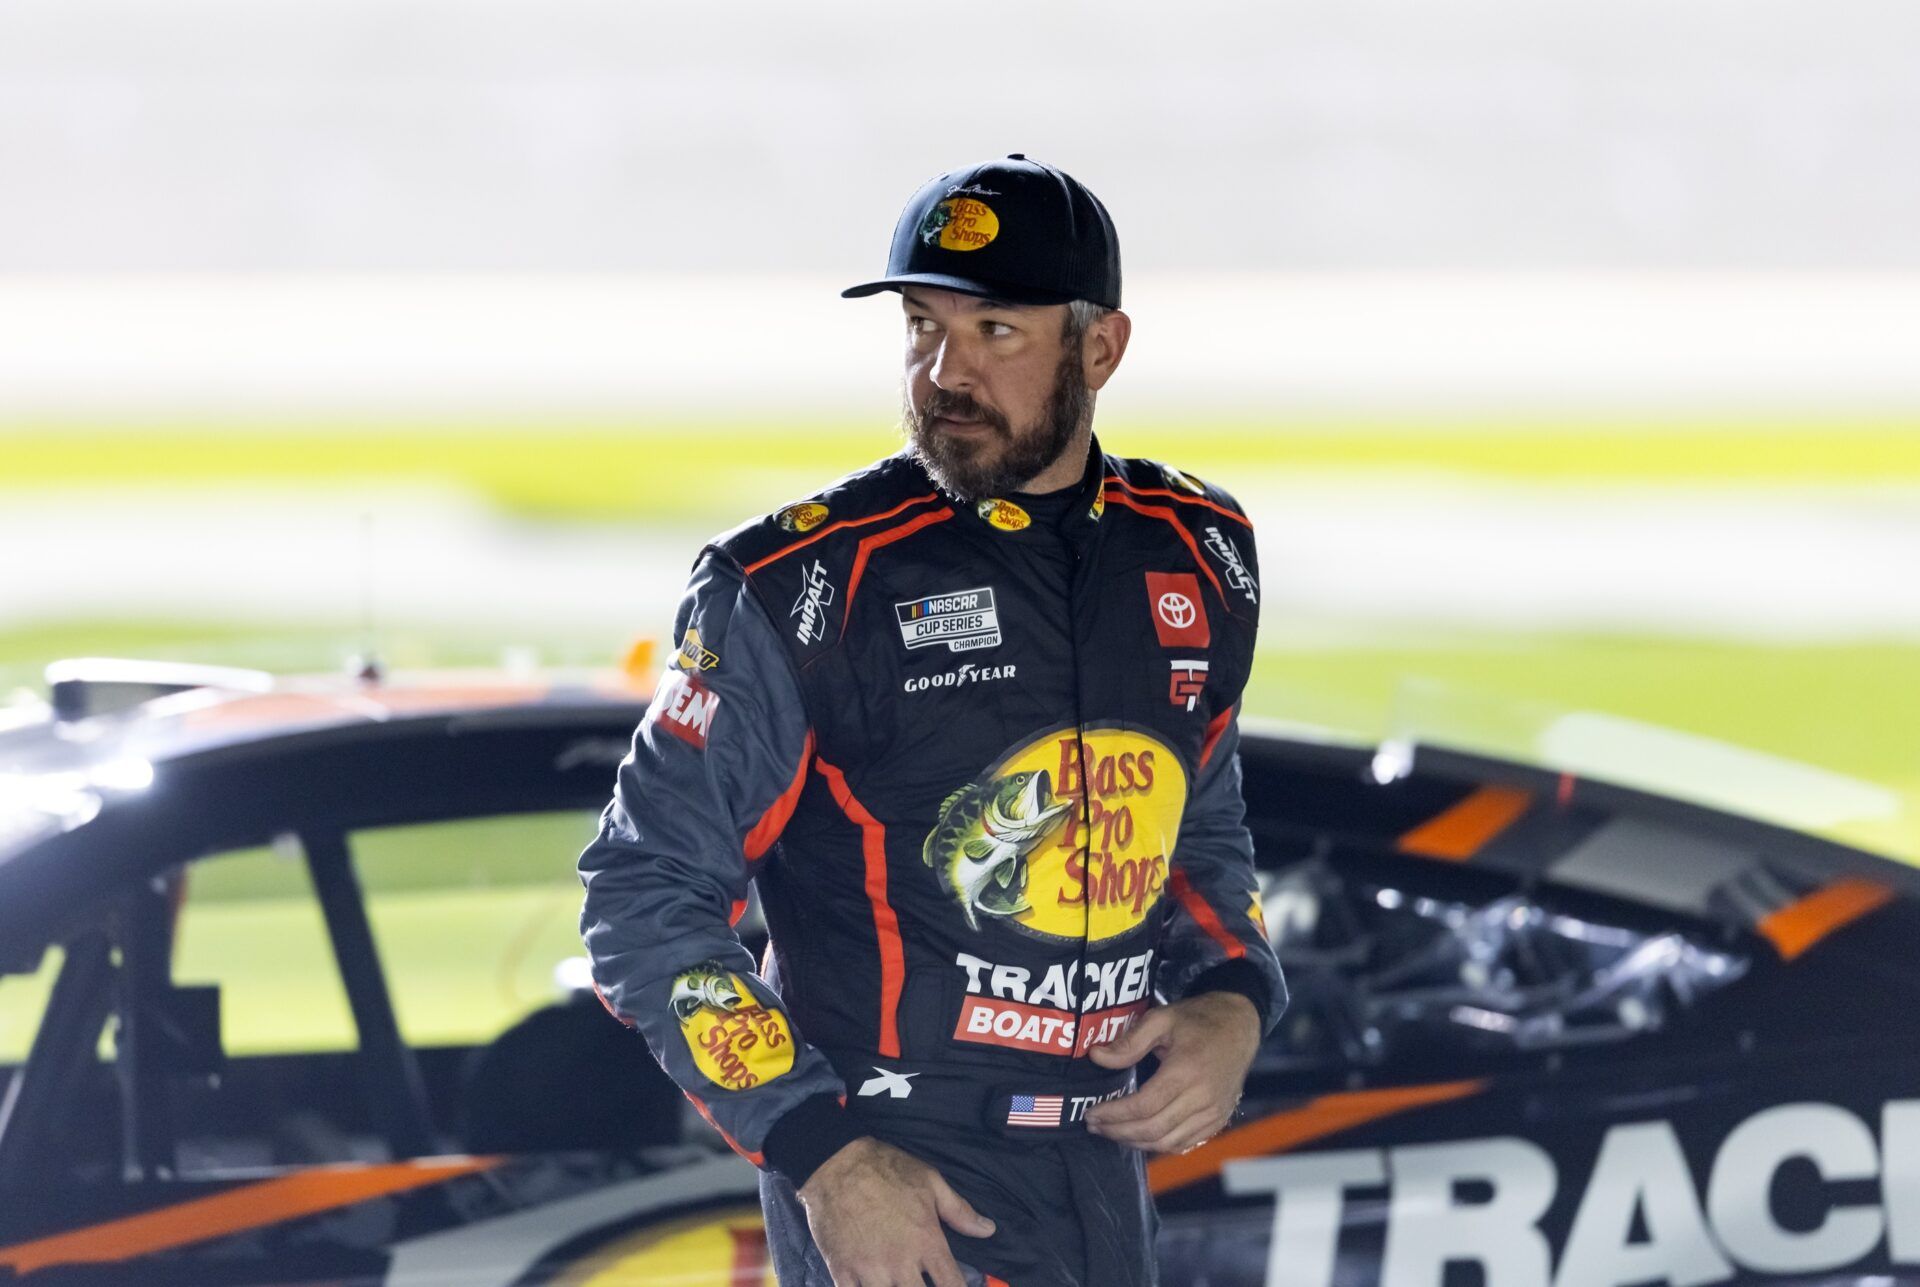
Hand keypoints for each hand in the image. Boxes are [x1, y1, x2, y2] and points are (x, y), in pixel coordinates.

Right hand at [796, 1136, 996, 1286]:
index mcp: (927, 1241)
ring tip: (897, 1283)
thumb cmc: (887, 1169)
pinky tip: (869, 1286)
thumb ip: (959, 1211)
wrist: (836, 1162)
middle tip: (920, 1284)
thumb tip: (988, 1229)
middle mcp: (901, 1261)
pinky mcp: (842, 1271)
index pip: (952, 1285)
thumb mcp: (930, 1182)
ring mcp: (870, 1269)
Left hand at [1083, 992, 1260, 1153]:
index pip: (1144, 1106)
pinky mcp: (1218, 1120)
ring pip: (1168, 1142)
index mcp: (1186, 1071)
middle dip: (1118, 1132)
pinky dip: (1158, 1145)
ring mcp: (1213, 1112)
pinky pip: (1184, 1143)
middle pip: (1154, 1129)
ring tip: (1111, 1132)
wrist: (1239, 1027)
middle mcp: (1203, 1098)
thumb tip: (1097, 1057)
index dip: (1114, 1114)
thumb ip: (1129, 1041)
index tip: (1091, 1113)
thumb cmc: (1198, 1020)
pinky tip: (1139, 1136)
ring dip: (1135, 1142)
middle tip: (1094, 1126)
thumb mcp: (1161, 1018)